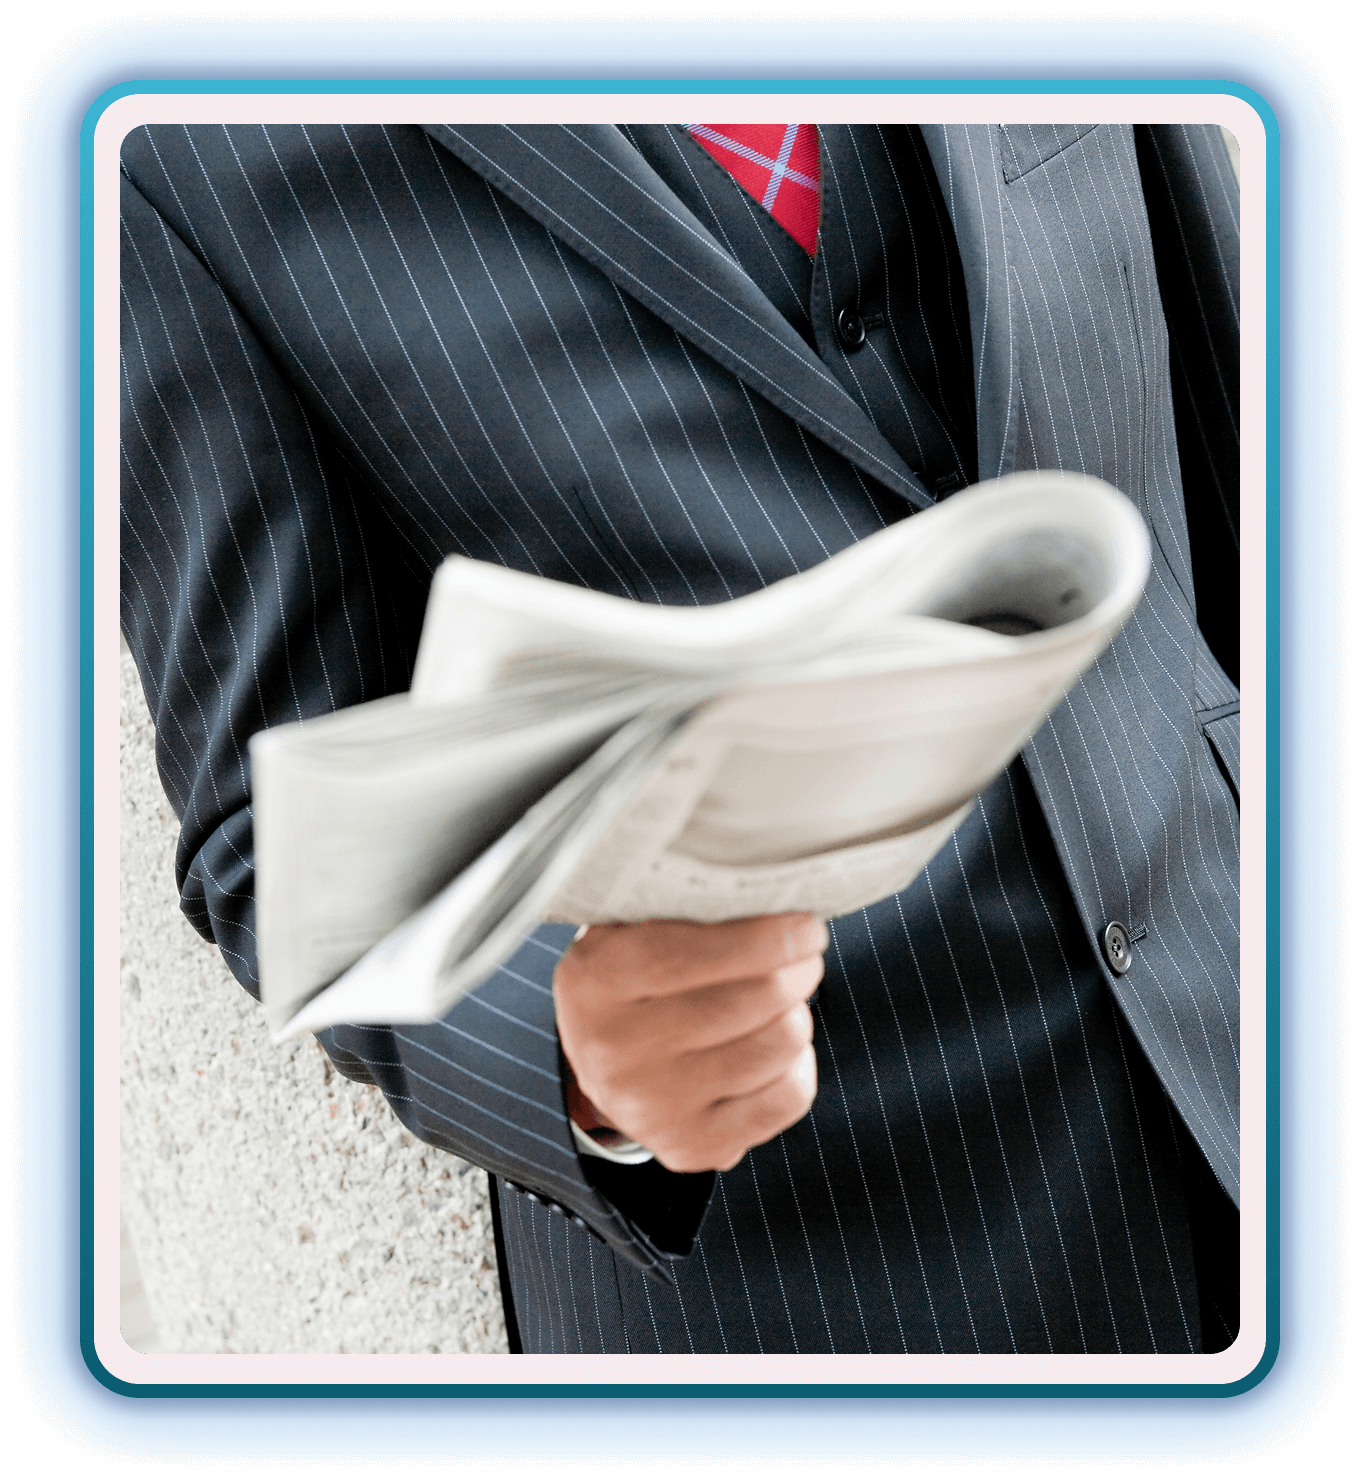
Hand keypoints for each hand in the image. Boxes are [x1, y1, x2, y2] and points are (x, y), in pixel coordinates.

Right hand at [553, 913, 826, 1173]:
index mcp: (596, 979)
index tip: (807, 927)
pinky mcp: (690, 1146)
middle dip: (797, 971)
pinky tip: (774, 1046)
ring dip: (796, 1014)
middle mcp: (614, 1050)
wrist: (598, 1058)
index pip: (695, 956)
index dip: (766, 940)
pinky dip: (797, 1065)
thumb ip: (687, 905)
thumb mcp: (634, 924)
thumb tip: (775, 893)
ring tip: (781, 1001)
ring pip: (778, 1045)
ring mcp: (650, 1106)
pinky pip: (788, 1097)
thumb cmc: (635, 974)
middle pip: (751, 1001)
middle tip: (803, 957)